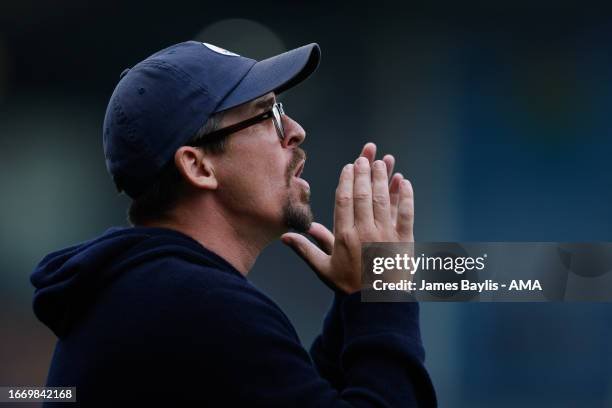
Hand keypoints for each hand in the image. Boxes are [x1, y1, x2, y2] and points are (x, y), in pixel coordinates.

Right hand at [281, 145, 413, 293]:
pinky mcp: (404, 239)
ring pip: (383, 199)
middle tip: (365, 157)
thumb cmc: (349, 286)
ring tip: (382, 162)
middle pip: (363, 194)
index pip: (344, 200)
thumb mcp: (323, 268)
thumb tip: (284, 236)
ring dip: (382, 178)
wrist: (377, 305)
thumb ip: (305, 249)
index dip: (347, 180)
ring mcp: (386, 234)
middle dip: (364, 172)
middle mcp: (365, 231)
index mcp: (345, 236)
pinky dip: (405, 195)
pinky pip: (406, 212)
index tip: (349, 167)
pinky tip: (404, 181)